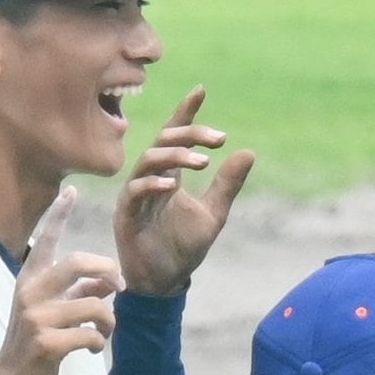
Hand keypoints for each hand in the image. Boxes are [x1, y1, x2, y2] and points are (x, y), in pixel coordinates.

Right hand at [0, 194, 121, 374]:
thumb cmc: (35, 340)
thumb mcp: (53, 309)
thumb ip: (79, 291)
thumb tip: (110, 280)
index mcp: (31, 279)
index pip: (46, 240)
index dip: (58, 214)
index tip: (70, 190)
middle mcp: (31, 292)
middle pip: (77, 263)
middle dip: (107, 270)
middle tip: (121, 285)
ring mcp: (37, 318)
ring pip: (93, 306)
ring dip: (109, 321)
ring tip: (104, 331)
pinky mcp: (46, 344)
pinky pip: (90, 335)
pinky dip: (98, 343)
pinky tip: (92, 348)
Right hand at [114, 87, 255, 297]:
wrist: (165, 282)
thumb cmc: (183, 248)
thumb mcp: (214, 213)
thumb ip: (227, 184)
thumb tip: (248, 151)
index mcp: (169, 176)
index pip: (175, 137)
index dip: (186, 114)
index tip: (201, 91)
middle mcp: (150, 180)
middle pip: (163, 143)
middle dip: (189, 134)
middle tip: (218, 139)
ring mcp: (135, 196)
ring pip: (148, 161)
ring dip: (175, 157)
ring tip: (202, 162)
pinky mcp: (126, 216)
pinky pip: (135, 192)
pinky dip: (153, 184)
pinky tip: (173, 185)